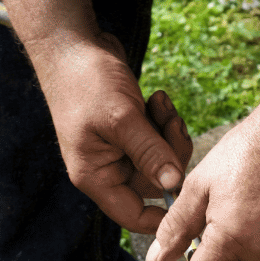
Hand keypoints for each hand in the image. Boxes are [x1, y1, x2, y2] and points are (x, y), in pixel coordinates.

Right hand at [33, 33, 192, 234]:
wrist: (71, 44)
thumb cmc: (86, 81)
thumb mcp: (121, 118)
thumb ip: (150, 153)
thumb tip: (174, 184)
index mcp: (96, 177)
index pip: (133, 216)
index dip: (161, 216)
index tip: (188, 198)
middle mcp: (106, 170)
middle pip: (154, 184)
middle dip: (170, 154)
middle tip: (171, 121)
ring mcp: (118, 151)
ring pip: (160, 160)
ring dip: (168, 133)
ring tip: (160, 102)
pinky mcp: (129, 133)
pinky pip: (157, 140)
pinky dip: (163, 121)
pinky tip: (156, 98)